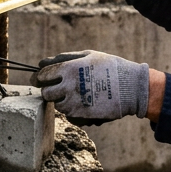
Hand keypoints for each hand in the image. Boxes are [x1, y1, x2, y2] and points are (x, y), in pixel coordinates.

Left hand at [33, 49, 149, 122]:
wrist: (131, 87)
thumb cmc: (110, 67)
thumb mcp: (88, 55)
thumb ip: (64, 58)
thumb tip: (41, 64)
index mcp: (68, 68)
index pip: (42, 76)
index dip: (39, 78)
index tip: (40, 79)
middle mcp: (68, 86)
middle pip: (46, 93)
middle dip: (49, 91)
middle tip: (56, 89)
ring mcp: (75, 102)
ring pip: (57, 106)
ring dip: (62, 101)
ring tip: (76, 95)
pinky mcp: (82, 115)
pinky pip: (69, 116)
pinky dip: (73, 111)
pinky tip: (83, 103)